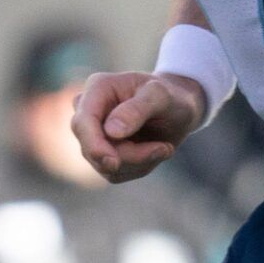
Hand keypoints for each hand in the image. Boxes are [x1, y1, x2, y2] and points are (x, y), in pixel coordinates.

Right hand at [70, 71, 206, 182]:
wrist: (180, 109)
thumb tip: (111, 131)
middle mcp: (89, 112)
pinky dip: (141, 166)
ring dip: (140, 161)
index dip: (94, 145)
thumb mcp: (162, 97)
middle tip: (164, 149)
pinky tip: (157, 151)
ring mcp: (93, 135)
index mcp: (98, 88)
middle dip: (130, 154)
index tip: (114, 163)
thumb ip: (138, 109)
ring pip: (104, 165)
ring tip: (165, 147)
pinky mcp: (103, 155)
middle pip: (93, 148)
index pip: (83, 122)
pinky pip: (116, 174)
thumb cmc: (171, 97)